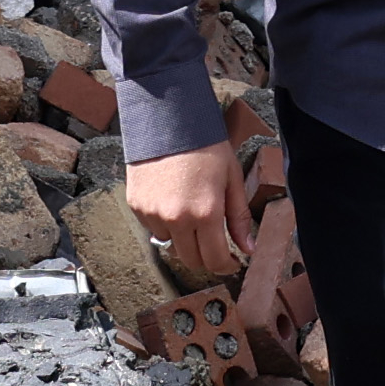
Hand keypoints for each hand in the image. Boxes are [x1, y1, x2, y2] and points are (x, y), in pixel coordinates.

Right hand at [127, 144, 246, 284]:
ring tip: (190, 210)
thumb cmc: (205, 146)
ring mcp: (153, 214)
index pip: (214, 260)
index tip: (230, 261)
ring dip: (182, 238)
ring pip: (170, 245)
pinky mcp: (136, 206)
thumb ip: (239, 217)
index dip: (225, 266)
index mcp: (206, 213)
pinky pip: (152, 228)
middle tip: (213, 241)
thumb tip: (248, 249)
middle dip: (205, 256)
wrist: (168, 119)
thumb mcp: (231, 178)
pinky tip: (172, 199)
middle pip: (190, 260)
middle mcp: (177, 219)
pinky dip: (164, 223)